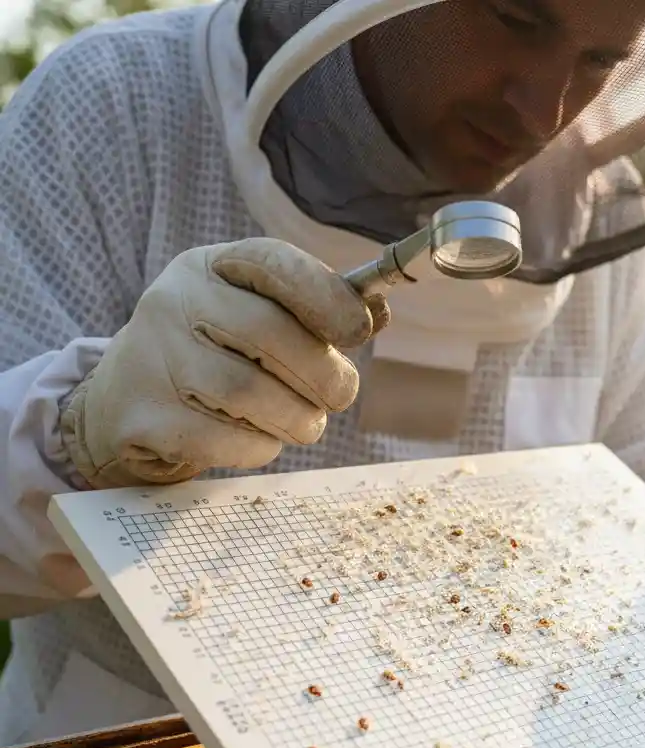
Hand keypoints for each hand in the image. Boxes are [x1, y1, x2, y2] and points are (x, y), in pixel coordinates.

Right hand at [60, 238, 388, 487]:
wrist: (125, 403)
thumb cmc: (215, 354)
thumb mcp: (257, 315)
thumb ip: (316, 312)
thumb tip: (377, 312)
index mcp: (209, 267)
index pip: (274, 263)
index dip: (328, 297)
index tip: (360, 329)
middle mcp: (173, 302)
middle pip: (270, 334)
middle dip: (324, 374)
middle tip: (340, 396)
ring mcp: (153, 359)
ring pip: (251, 392)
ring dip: (299, 417)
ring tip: (305, 423)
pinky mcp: (148, 418)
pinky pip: (229, 440)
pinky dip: (262, 446)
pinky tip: (260, 438)